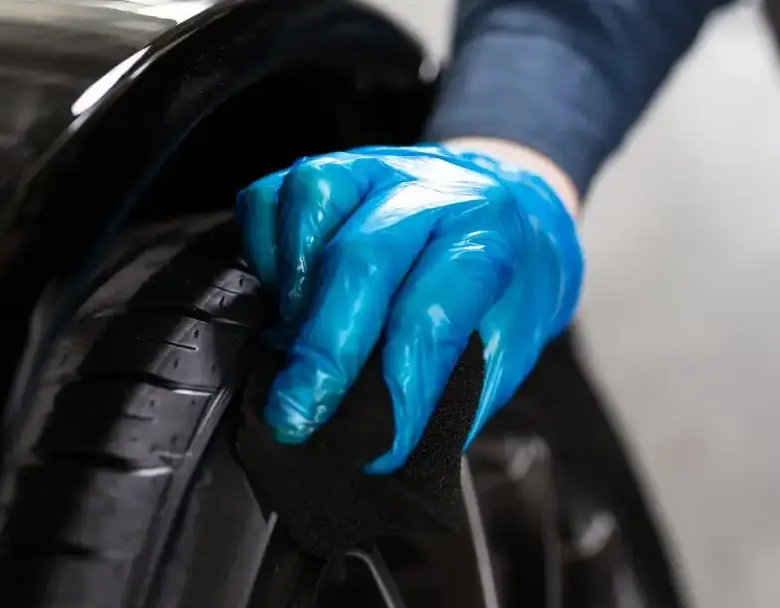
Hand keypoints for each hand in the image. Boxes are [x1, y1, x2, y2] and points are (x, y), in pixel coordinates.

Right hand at [234, 144, 583, 472]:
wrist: (513, 207)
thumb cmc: (505, 288)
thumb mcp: (508, 347)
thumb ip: (453, 393)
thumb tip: (383, 451)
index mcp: (489, 235)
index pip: (436, 312)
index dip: (403, 386)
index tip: (381, 447)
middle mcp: (432, 189)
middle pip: (365, 257)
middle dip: (327, 349)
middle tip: (297, 416)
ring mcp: (373, 168)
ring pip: (313, 202)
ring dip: (294, 289)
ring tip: (291, 348)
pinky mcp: (325, 168)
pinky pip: (272, 197)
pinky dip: (265, 253)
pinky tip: (283, 299)